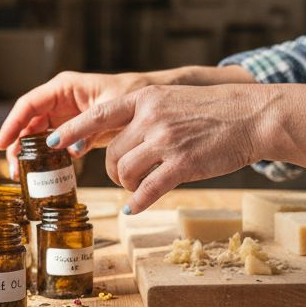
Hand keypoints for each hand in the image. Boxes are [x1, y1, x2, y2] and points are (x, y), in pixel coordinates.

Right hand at [0, 71, 152, 175]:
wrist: (150, 100)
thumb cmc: (133, 93)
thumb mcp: (110, 109)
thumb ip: (86, 127)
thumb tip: (65, 147)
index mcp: (65, 87)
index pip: (29, 104)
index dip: (12, 123)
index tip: (1, 143)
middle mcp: (60, 99)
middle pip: (28, 121)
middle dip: (16, 144)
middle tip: (13, 169)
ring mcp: (64, 114)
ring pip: (36, 134)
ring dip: (28, 153)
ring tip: (21, 175)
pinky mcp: (73, 129)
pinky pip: (51, 142)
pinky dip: (44, 156)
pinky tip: (40, 172)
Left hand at [49, 84, 271, 213]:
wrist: (252, 116)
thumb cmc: (214, 111)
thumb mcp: (172, 100)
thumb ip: (145, 115)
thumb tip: (120, 142)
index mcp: (144, 98)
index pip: (97, 115)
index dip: (72, 130)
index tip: (53, 142)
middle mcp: (150, 118)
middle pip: (111, 154)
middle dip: (113, 172)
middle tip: (124, 177)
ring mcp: (166, 142)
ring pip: (124, 173)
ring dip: (127, 185)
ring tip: (138, 187)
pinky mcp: (182, 165)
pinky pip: (148, 190)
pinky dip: (138, 203)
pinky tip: (135, 208)